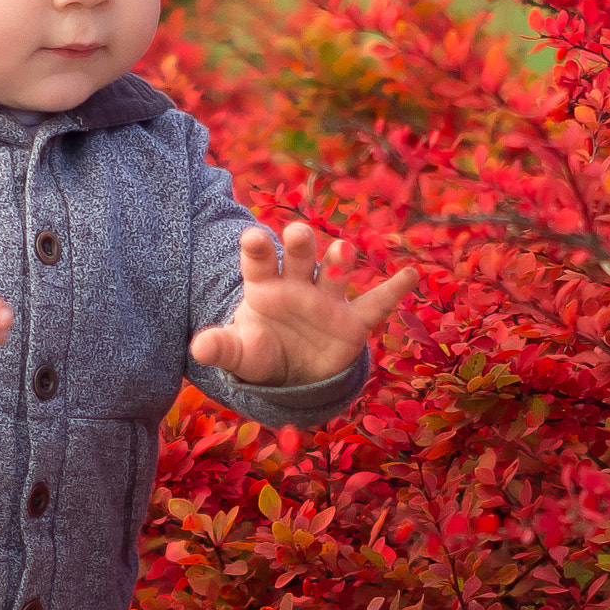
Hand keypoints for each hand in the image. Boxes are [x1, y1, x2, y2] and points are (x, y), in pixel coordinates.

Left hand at [189, 222, 418, 386]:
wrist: (292, 375)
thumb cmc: (262, 352)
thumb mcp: (240, 354)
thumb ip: (222, 347)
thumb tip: (199, 348)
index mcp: (265, 285)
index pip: (259, 260)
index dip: (257, 248)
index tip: (252, 236)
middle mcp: (297, 283)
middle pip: (299, 256)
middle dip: (299, 243)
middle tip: (298, 233)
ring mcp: (327, 299)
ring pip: (335, 273)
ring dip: (340, 260)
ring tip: (343, 250)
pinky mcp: (353, 321)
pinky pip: (375, 304)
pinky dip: (393, 290)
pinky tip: (410, 274)